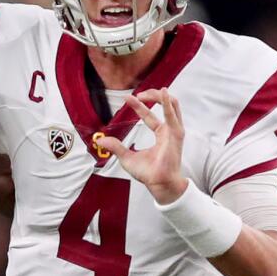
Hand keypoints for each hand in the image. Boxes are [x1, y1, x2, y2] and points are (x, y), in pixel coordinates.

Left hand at [96, 88, 188, 203]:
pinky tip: (162, 93)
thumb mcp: (127, 157)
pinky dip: (167, 103)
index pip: (150, 116)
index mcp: (161, 135)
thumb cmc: (149, 174)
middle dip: (153, 96)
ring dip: (159, 96)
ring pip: (173, 106)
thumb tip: (100, 140)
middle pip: (165, 106)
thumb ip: (116, 147)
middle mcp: (170, 131)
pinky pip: (173, 115)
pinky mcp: (176, 134)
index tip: (127, 98)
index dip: (139, 106)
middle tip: (138, 94)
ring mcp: (175, 132)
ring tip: (148, 91)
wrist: (159, 184)